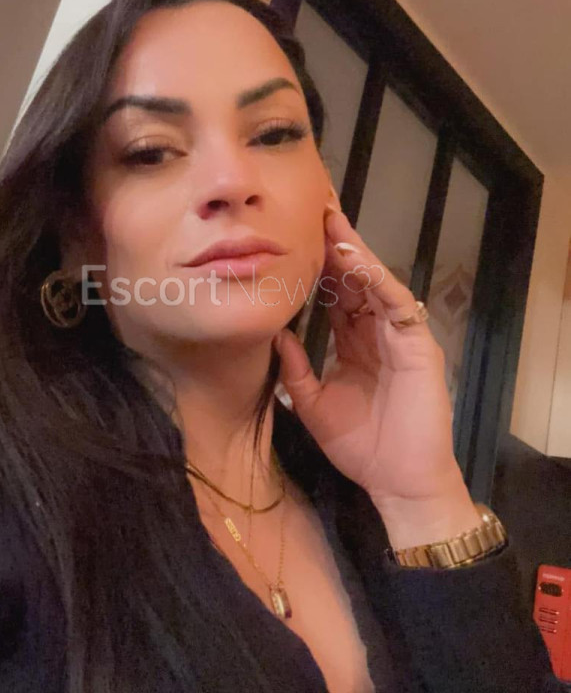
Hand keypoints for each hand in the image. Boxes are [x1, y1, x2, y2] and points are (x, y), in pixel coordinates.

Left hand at [274, 200, 477, 539]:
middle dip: (334, 245)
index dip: (316, 265)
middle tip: (312, 208)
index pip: (334, 293)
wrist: (400, 483)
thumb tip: (274, 335)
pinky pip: (396, 304)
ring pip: (375, 283)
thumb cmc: (362, 448)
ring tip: (330, 223)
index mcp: (353, 342)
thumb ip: (294, 370)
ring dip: (353, 253)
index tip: (291, 235)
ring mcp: (399, 335)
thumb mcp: (313, 405)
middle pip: (355, 278)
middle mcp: (377, 331)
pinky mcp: (418, 345)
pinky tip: (354, 261)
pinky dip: (376, 280)